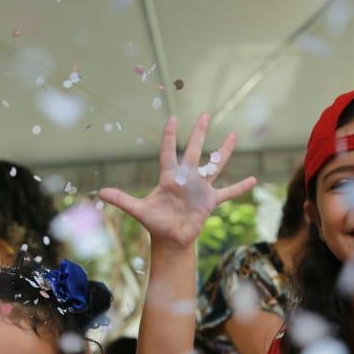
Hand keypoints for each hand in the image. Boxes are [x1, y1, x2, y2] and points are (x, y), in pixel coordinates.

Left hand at [97, 113, 255, 249]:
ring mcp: (200, 189)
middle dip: (200, 133)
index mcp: (170, 177)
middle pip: (195, 151)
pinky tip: (253, 179)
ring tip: (233, 136)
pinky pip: (227, 193)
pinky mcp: (210, 202)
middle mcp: (187, 179)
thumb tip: (100, 193)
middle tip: (206, 114)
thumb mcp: (139, 211)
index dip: (171, 136)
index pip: (169, 151)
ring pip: (214, 166)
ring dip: (223, 152)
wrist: (171, 240)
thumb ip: (122, 200)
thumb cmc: (155, 224)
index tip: (173, 119)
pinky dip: (239, 187)